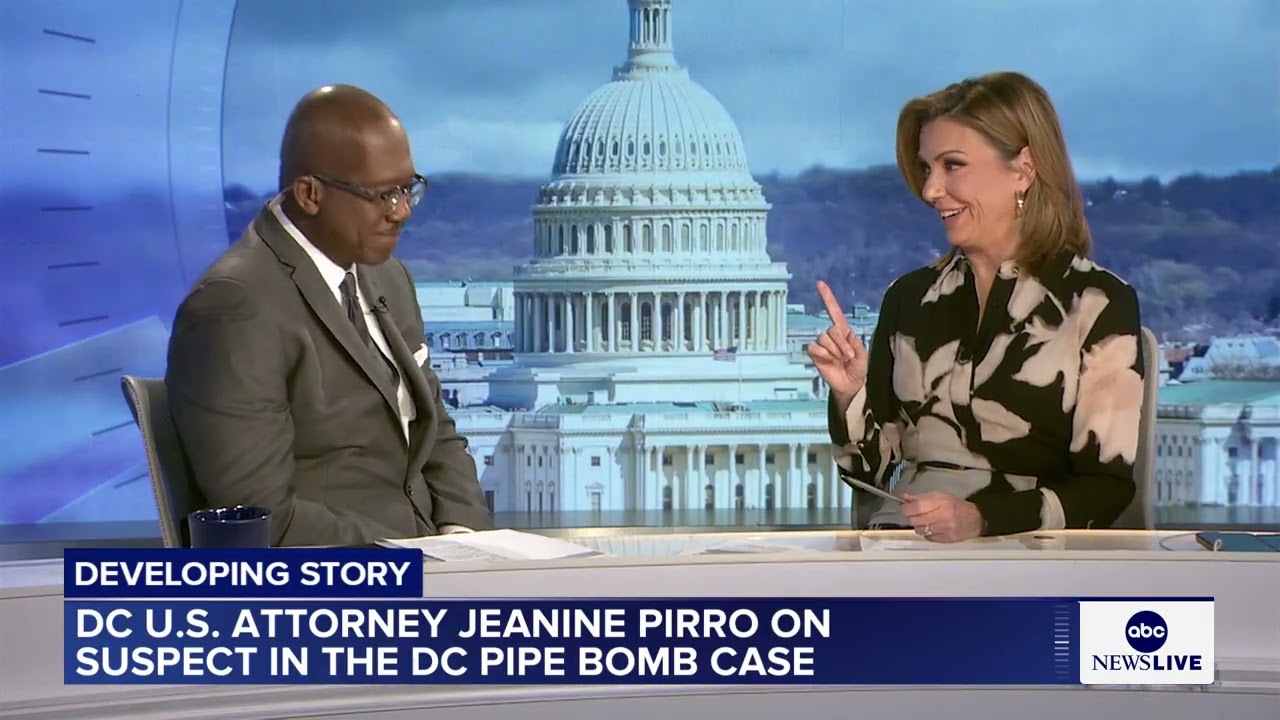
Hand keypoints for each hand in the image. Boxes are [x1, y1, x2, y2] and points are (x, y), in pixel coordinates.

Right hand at [807, 281, 868, 402]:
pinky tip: (830, 362)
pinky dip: (823, 355)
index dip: (827, 297)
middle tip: (849, 356)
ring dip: (834, 351)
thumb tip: (844, 333)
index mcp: (845, 332)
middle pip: (832, 329)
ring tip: (841, 361)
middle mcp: (832, 336)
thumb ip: (855, 341)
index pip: (834, 311)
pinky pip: (815, 348)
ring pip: (824, 338)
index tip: (820, 284)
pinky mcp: (816, 354)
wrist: (851, 385)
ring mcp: (823, 345)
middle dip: (842, 343)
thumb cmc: (859, 369)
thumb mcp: (863, 353)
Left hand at [900, 492, 984, 542]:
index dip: (906, 508)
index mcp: (942, 503)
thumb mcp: (939, 496)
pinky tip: (933, 527)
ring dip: (919, 525)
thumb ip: (920, 497)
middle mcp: (943, 517)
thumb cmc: (957, 506)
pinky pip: (928, 538)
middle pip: (916, 520)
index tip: (904, 507)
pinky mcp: (946, 540)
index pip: (917, 507)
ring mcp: (945, 530)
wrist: (975, 520)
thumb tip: (905, 498)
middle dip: (911, 517)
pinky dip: (927, 533)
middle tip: (913, 513)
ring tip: (926, 520)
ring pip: (920, 530)